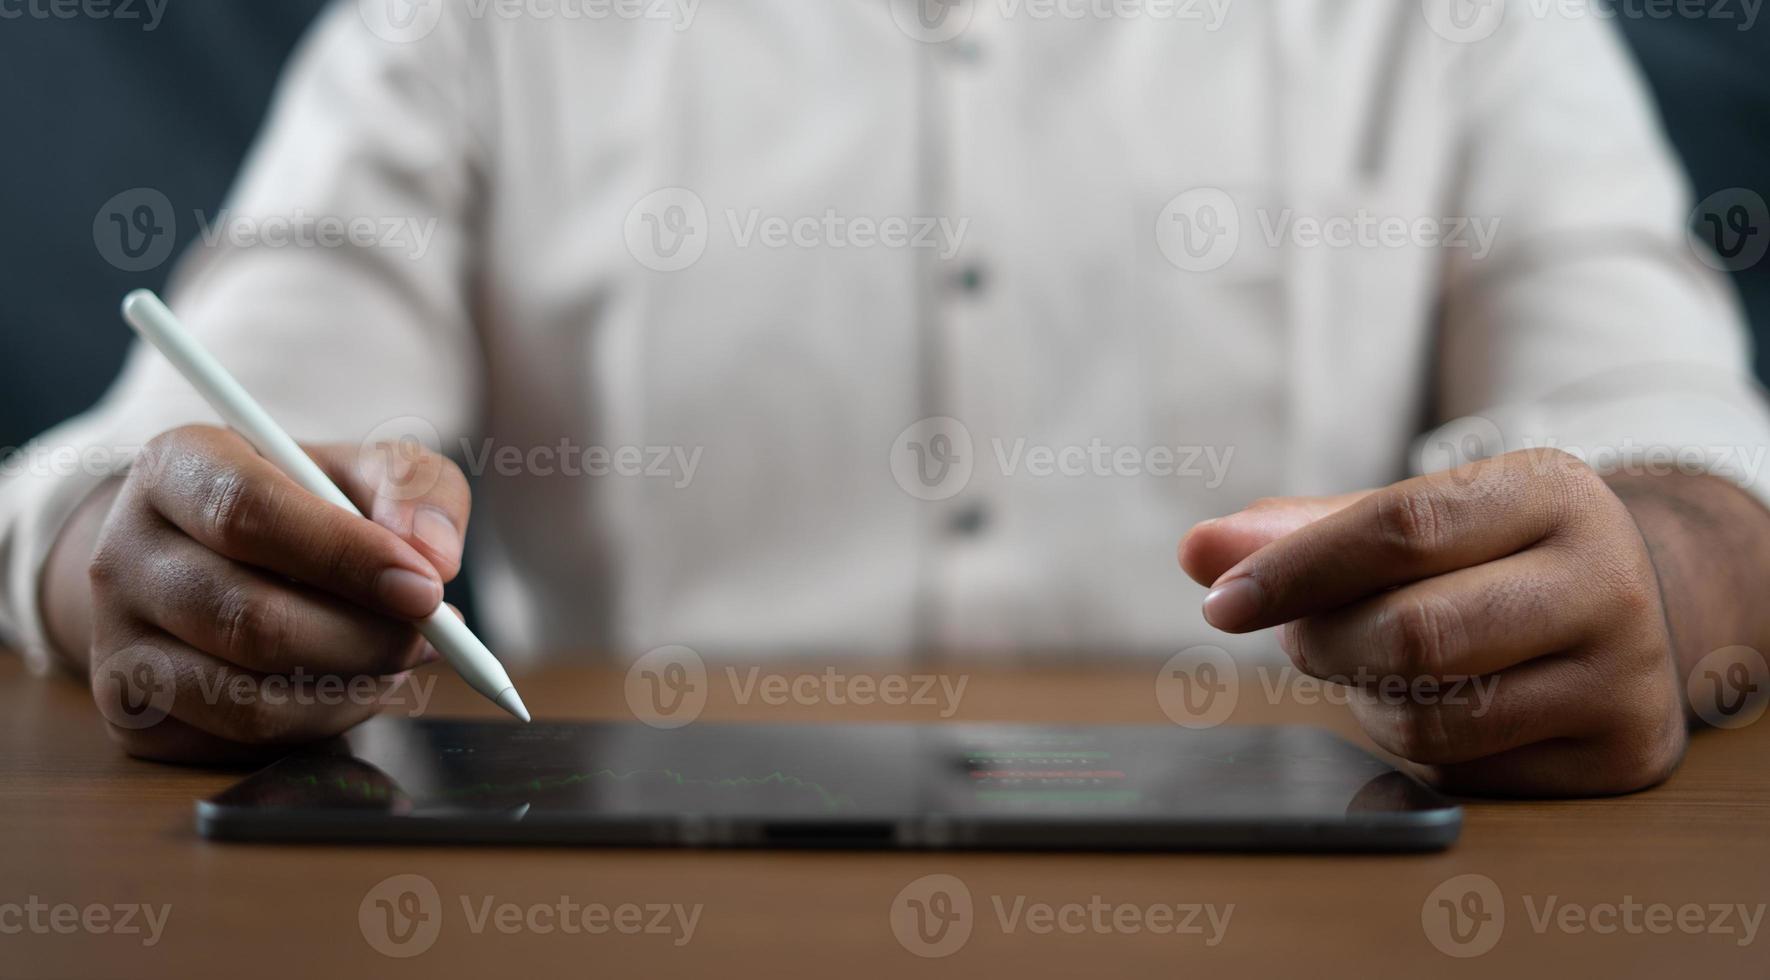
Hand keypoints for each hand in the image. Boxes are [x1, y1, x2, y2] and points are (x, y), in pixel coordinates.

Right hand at [80, 424, 468, 762]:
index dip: (346, 557)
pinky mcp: (130, 711)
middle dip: (367, 639)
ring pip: (247, 697)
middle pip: (250, 619)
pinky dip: (322, 721)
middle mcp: (123, 553)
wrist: (210, 556)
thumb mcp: (364, 470)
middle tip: (435, 636)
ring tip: (400, 656)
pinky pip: (242, 740)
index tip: (427, 588)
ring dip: (352, 687)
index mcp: (176, 467)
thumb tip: (434, 556)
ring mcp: (116, 640)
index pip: (248, 513)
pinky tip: (352, 683)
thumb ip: (415, 489)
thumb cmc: (303, 505)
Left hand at [1179, 449, 1686, 796]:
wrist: (1641, 608)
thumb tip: (1198, 551)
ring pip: (1435, 715)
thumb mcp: (1417, 521)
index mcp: (1547, 491)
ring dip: (1368, 703)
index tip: (1219, 604)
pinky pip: (1469, 769)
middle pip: (1413, 631)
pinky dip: (1420, 748)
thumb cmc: (1492, 556)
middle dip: (1326, 644)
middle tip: (1301, 641)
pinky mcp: (1624, 754)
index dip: (1295, 571)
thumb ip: (1304, 533)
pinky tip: (1438, 707)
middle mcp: (1604, 576)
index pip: (1400, 528)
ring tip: (1374, 669)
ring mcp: (1624, 671)